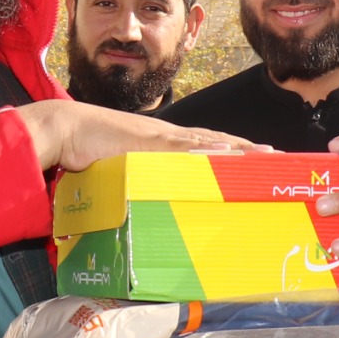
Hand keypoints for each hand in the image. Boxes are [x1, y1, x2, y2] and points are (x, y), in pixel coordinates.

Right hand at [16, 98, 258, 172]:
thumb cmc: (84, 151)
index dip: (230, 150)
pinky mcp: (150, 143)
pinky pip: (185, 149)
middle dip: (244, 149)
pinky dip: (208, 152)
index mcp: (160, 142)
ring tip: (264, 155)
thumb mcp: (116, 171)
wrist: (64, 130)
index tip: (254, 157)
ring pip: (208, 142)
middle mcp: (166, 136)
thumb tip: (138, 207)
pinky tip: (228, 157)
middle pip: (215, 141)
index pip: (203, 145)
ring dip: (237, 149)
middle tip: (275, 156)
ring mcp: (160, 138)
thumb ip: (131, 185)